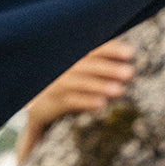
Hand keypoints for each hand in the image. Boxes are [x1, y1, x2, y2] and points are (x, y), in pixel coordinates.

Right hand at [16, 39, 135, 163]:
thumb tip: (128, 58)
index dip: (109, 49)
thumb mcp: (77, 76)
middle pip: (84, 65)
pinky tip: (102, 104)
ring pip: (76, 82)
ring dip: (99, 85)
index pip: (89, 49)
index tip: (130, 53)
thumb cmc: (62, 92)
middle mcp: (57, 70)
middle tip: (130, 73)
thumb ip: (95, 66)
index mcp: (66, 59)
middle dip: (108, 68)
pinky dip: (85, 101)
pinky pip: (68, 101)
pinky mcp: (45, 106)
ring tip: (120, 90)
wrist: (34, 116)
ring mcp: (49, 87)